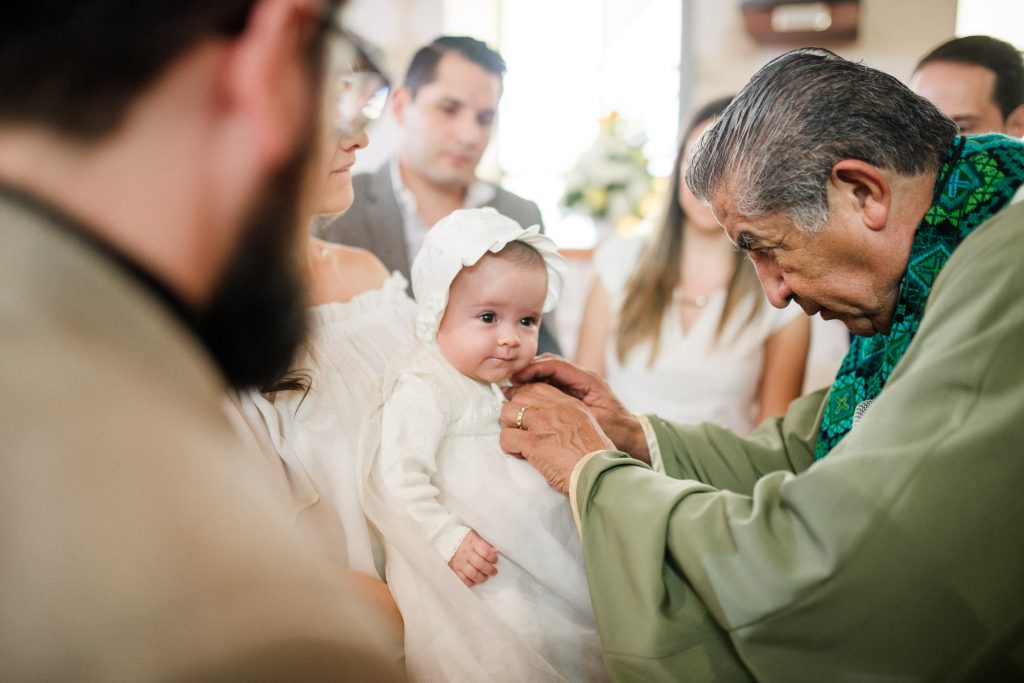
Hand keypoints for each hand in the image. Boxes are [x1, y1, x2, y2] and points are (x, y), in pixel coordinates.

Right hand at [448, 530, 498, 586]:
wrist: (447, 539)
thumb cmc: (465, 539)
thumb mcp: (476, 535)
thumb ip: (486, 543)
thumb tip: (495, 551)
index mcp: (472, 541)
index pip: (485, 551)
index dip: (492, 557)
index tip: (495, 559)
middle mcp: (465, 552)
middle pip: (480, 564)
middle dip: (489, 570)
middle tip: (493, 571)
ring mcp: (459, 561)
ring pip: (472, 573)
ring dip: (481, 577)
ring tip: (485, 577)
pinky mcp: (454, 569)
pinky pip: (463, 579)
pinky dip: (470, 582)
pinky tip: (474, 580)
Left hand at [500, 382, 616, 493]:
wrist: (599, 474)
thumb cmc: (596, 458)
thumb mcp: (587, 426)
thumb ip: (569, 418)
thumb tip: (552, 423)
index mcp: (568, 403)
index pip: (537, 387)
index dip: (523, 397)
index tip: (521, 411)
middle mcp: (555, 408)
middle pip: (519, 396)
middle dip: (514, 413)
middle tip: (519, 430)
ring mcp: (542, 423)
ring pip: (508, 412)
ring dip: (509, 427)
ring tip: (519, 443)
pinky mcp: (533, 443)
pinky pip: (506, 437)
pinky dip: (508, 447)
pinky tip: (520, 455)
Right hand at [509, 355, 648, 460]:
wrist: (632, 435)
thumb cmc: (617, 430)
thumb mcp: (594, 420)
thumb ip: (572, 411)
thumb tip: (543, 407)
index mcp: (587, 379)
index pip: (556, 365)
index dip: (534, 368)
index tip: (517, 377)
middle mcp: (581, 377)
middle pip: (549, 365)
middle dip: (528, 371)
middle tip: (509, 384)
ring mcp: (577, 384)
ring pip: (549, 374)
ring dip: (531, 380)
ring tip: (513, 391)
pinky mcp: (574, 393)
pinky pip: (552, 385)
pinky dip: (537, 389)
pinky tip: (526, 400)